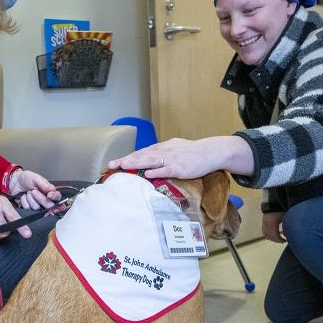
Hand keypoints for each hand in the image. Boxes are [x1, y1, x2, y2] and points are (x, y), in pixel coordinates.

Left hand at [9, 170, 61, 209]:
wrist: (13, 182)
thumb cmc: (26, 178)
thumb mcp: (35, 178)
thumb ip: (44, 184)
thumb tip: (53, 190)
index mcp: (49, 191)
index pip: (57, 197)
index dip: (55, 197)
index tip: (49, 195)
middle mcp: (44, 199)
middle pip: (49, 205)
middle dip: (40, 198)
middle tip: (33, 191)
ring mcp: (37, 204)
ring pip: (37, 207)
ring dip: (30, 199)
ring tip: (27, 192)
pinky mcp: (28, 208)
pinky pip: (28, 208)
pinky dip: (24, 201)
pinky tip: (22, 197)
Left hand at [107, 136, 254, 179]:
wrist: (211, 151)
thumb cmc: (192, 152)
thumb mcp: (174, 149)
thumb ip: (161, 155)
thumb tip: (148, 163)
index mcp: (162, 148)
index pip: (141, 153)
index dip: (127, 158)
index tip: (114, 163)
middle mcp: (164, 151)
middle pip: (141, 155)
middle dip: (125, 160)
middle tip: (111, 165)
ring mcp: (172, 159)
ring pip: (150, 160)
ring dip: (135, 163)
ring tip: (123, 166)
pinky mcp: (181, 168)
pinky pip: (166, 169)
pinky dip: (156, 171)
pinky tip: (146, 174)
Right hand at [262, 212, 285, 242]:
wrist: (274, 203)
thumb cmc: (281, 210)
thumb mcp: (285, 217)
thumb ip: (286, 226)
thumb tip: (287, 235)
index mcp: (273, 222)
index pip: (274, 235)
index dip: (279, 240)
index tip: (285, 241)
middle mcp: (267, 223)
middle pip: (269, 236)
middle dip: (276, 240)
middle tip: (282, 241)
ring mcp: (264, 222)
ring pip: (266, 234)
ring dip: (272, 238)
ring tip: (278, 238)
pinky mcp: (263, 221)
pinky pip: (264, 231)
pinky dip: (268, 234)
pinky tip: (274, 234)